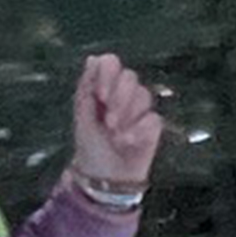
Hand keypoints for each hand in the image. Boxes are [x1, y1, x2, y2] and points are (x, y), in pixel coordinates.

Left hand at [71, 53, 163, 191]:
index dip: (107, 74)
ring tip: (115, 135)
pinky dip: (139, 130)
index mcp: (104, 86)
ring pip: (144, 95)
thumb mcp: (82, 116)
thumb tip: (92, 58)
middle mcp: (123, 93)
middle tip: (108, 121)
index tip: (100, 96)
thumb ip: (87, 88)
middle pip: (130, 76)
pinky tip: (127, 142)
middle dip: (118, 97)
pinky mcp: (152, 126)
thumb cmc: (90, 145)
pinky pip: (153, 118)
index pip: (111, 62)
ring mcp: (140, 109)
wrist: (103, 177)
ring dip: (127, 116)